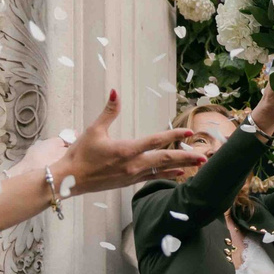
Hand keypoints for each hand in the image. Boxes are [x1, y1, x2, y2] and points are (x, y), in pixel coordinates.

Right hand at [58, 91, 208, 193]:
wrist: (69, 179)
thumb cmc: (80, 154)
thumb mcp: (94, 130)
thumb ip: (109, 111)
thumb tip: (115, 91)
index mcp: (125, 150)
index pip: (155, 141)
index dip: (173, 135)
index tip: (189, 132)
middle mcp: (132, 164)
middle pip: (165, 159)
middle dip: (186, 157)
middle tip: (205, 156)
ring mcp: (132, 175)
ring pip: (162, 170)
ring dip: (181, 166)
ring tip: (198, 165)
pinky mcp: (129, 182)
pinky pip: (153, 177)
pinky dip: (167, 174)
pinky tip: (179, 173)